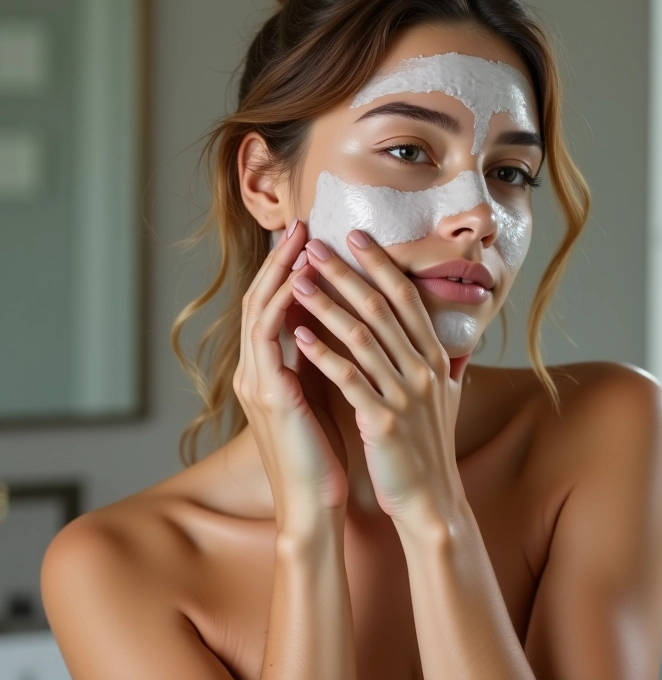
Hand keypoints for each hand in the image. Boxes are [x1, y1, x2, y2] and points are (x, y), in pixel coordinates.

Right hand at [233, 219, 348, 535]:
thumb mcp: (322, 395)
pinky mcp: (266, 393)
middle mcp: (255, 370)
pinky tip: (303, 280)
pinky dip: (284, 304)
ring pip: (259, 309)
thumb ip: (321, 361)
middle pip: (261, 299)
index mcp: (268, 371)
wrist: (316, 504)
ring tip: (302, 238)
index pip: (274, 308)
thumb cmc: (326, 452)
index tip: (310, 241)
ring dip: (280, 271)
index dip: (289, 272)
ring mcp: (255, 380)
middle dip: (281, 259)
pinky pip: (269, 336)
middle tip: (301, 223)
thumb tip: (341, 327)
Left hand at [290, 231, 472, 523]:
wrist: (431, 500)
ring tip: (297, 279)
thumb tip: (448, 340)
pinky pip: (347, 378)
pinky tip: (297, 333)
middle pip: (380, 307)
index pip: (405, 298)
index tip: (353, 235)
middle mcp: (424, 368)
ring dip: (326, 303)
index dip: (379, 264)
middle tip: (314, 244)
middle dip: (345, 272)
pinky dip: (321, 353)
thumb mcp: (445, 397)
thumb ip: (442, 364)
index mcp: (435, 357)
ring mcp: (404, 394)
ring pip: (361, 336)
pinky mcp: (381, 420)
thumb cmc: (429, 446)